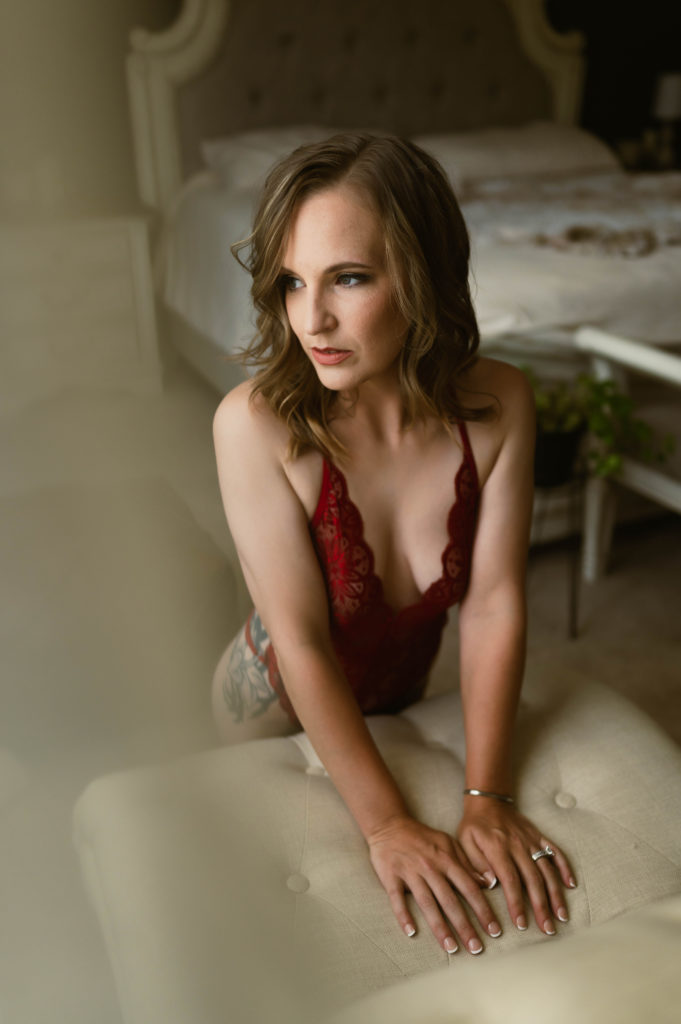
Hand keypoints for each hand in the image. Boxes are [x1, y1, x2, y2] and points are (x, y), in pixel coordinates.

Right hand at [367, 814, 504, 954]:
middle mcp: (430, 867)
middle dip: (465, 926)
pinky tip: (411, 932)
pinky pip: (397, 898)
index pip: (469, 888)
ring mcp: (410, 872)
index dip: (483, 910)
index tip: (494, 930)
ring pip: (427, 904)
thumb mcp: (448, 843)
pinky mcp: (391, 876)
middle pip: (450, 901)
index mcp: (446, 859)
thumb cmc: (422, 837)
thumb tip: (488, 882)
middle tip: (477, 949)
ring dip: (440, 927)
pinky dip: (403, 915)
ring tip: (451, 948)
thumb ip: (467, 863)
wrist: (389, 824)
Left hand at [456, 799, 575, 935]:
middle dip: (542, 907)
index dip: (517, 904)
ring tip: (561, 916)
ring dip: (556, 894)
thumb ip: (475, 863)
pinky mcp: (539, 836)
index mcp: (498, 848)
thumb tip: (489, 885)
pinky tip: (571, 884)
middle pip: (533, 880)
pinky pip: (555, 851)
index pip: (511, 881)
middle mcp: (518, 845)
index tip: (522, 925)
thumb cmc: (474, 825)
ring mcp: (531, 841)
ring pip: (547, 870)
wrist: (488, 800)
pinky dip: (564, 867)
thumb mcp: (464, 841)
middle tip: (548, 929)